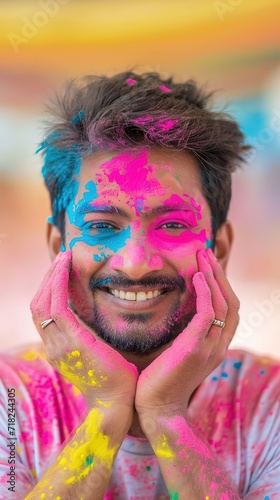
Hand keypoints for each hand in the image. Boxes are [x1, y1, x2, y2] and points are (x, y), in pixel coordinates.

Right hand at [30, 251, 137, 413]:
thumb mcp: (97, 354)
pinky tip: (66, 268)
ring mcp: (58, 343)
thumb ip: (89, 338)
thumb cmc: (115, 380)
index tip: (61, 271)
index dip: (49, 289)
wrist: (117, 403)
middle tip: (61, 259)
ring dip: (52, 276)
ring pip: (44, 301)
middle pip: (38, 304)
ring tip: (63, 258)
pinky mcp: (72, 339)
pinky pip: (57, 305)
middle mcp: (53, 345)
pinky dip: (58, 283)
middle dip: (48, 279)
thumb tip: (96, 323)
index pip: (44, 313)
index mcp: (58, 348)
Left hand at [135, 248, 239, 428]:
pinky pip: (207, 314)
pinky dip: (205, 292)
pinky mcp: (195, 348)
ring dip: (213, 277)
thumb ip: (184, 336)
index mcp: (215, 346)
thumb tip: (175, 316)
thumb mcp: (177, 354)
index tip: (208, 265)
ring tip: (202, 257)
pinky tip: (197, 277)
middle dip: (220, 275)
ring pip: (221, 304)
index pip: (228, 310)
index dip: (221, 285)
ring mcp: (209, 348)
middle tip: (207, 253)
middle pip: (230, 302)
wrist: (156, 409)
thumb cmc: (160, 381)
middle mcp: (218, 346)